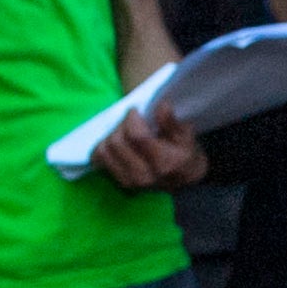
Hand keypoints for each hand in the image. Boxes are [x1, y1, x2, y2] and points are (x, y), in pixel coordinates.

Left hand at [92, 106, 207, 192]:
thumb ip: (171, 122)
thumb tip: (162, 105)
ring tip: (124, 130)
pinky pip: (100, 158)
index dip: (132, 119)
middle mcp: (143, 175)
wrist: (185, 181)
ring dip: (111, 134)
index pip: (137, 137)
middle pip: (117, 142)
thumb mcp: (186, 136)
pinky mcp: (119, 182)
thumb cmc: (185, 154)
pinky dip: (104, 146)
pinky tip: (117, 141)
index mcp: (163, 163)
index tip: (135, 110)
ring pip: (105, 150)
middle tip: (131, 119)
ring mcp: (129, 181)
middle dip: (121, 124)